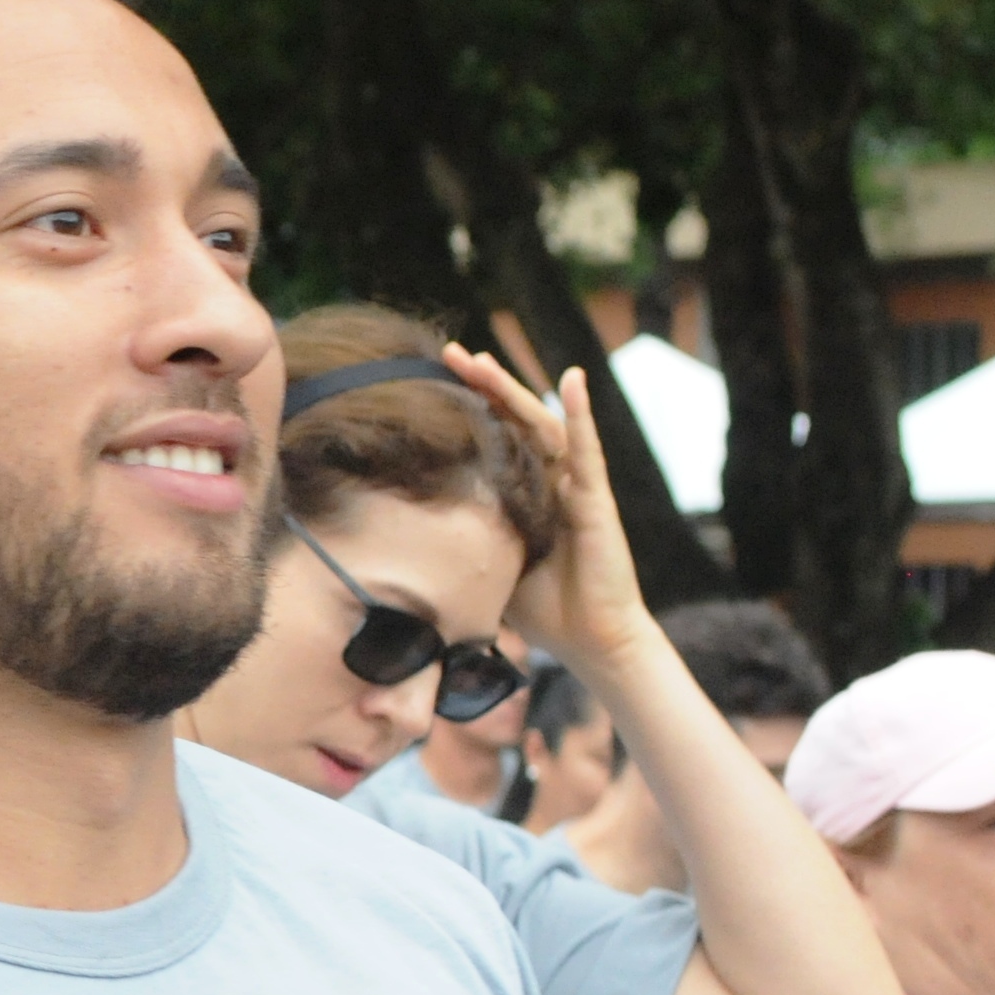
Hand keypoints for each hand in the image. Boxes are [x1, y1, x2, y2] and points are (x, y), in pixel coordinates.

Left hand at [443, 349, 652, 670]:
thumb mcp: (486, 565)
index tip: (428, 380)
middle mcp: (549, 480)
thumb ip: (459, 542)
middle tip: (448, 353)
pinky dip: (580, 413)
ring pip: (542, 425)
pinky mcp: (596, 500)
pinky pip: (587, 451)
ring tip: (483, 360)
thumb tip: (398, 539)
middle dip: (482, 386)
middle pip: (513, 421)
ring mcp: (573, 486)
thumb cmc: (542, 608)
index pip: (493, 439)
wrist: (591, 641)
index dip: (467, 409)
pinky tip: (571, 380)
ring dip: (513, 390)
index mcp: (524, 493)